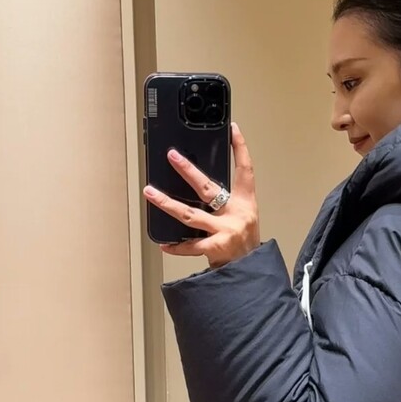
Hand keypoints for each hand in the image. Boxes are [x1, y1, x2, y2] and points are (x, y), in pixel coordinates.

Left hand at [143, 121, 259, 267]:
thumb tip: (198, 185)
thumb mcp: (244, 217)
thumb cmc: (244, 243)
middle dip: (188, 171)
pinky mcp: (216, 248)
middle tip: (173, 156)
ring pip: (189, 214)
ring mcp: (225, 231)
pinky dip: (176, 246)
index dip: (240, 148)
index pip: (245, 170)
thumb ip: (226, 202)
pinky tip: (163, 244)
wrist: (251, 272)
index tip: (233, 129)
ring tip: (150, 192)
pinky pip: (190, 245)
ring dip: (167, 203)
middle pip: (208, 188)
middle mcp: (236, 214)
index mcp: (246, 203)